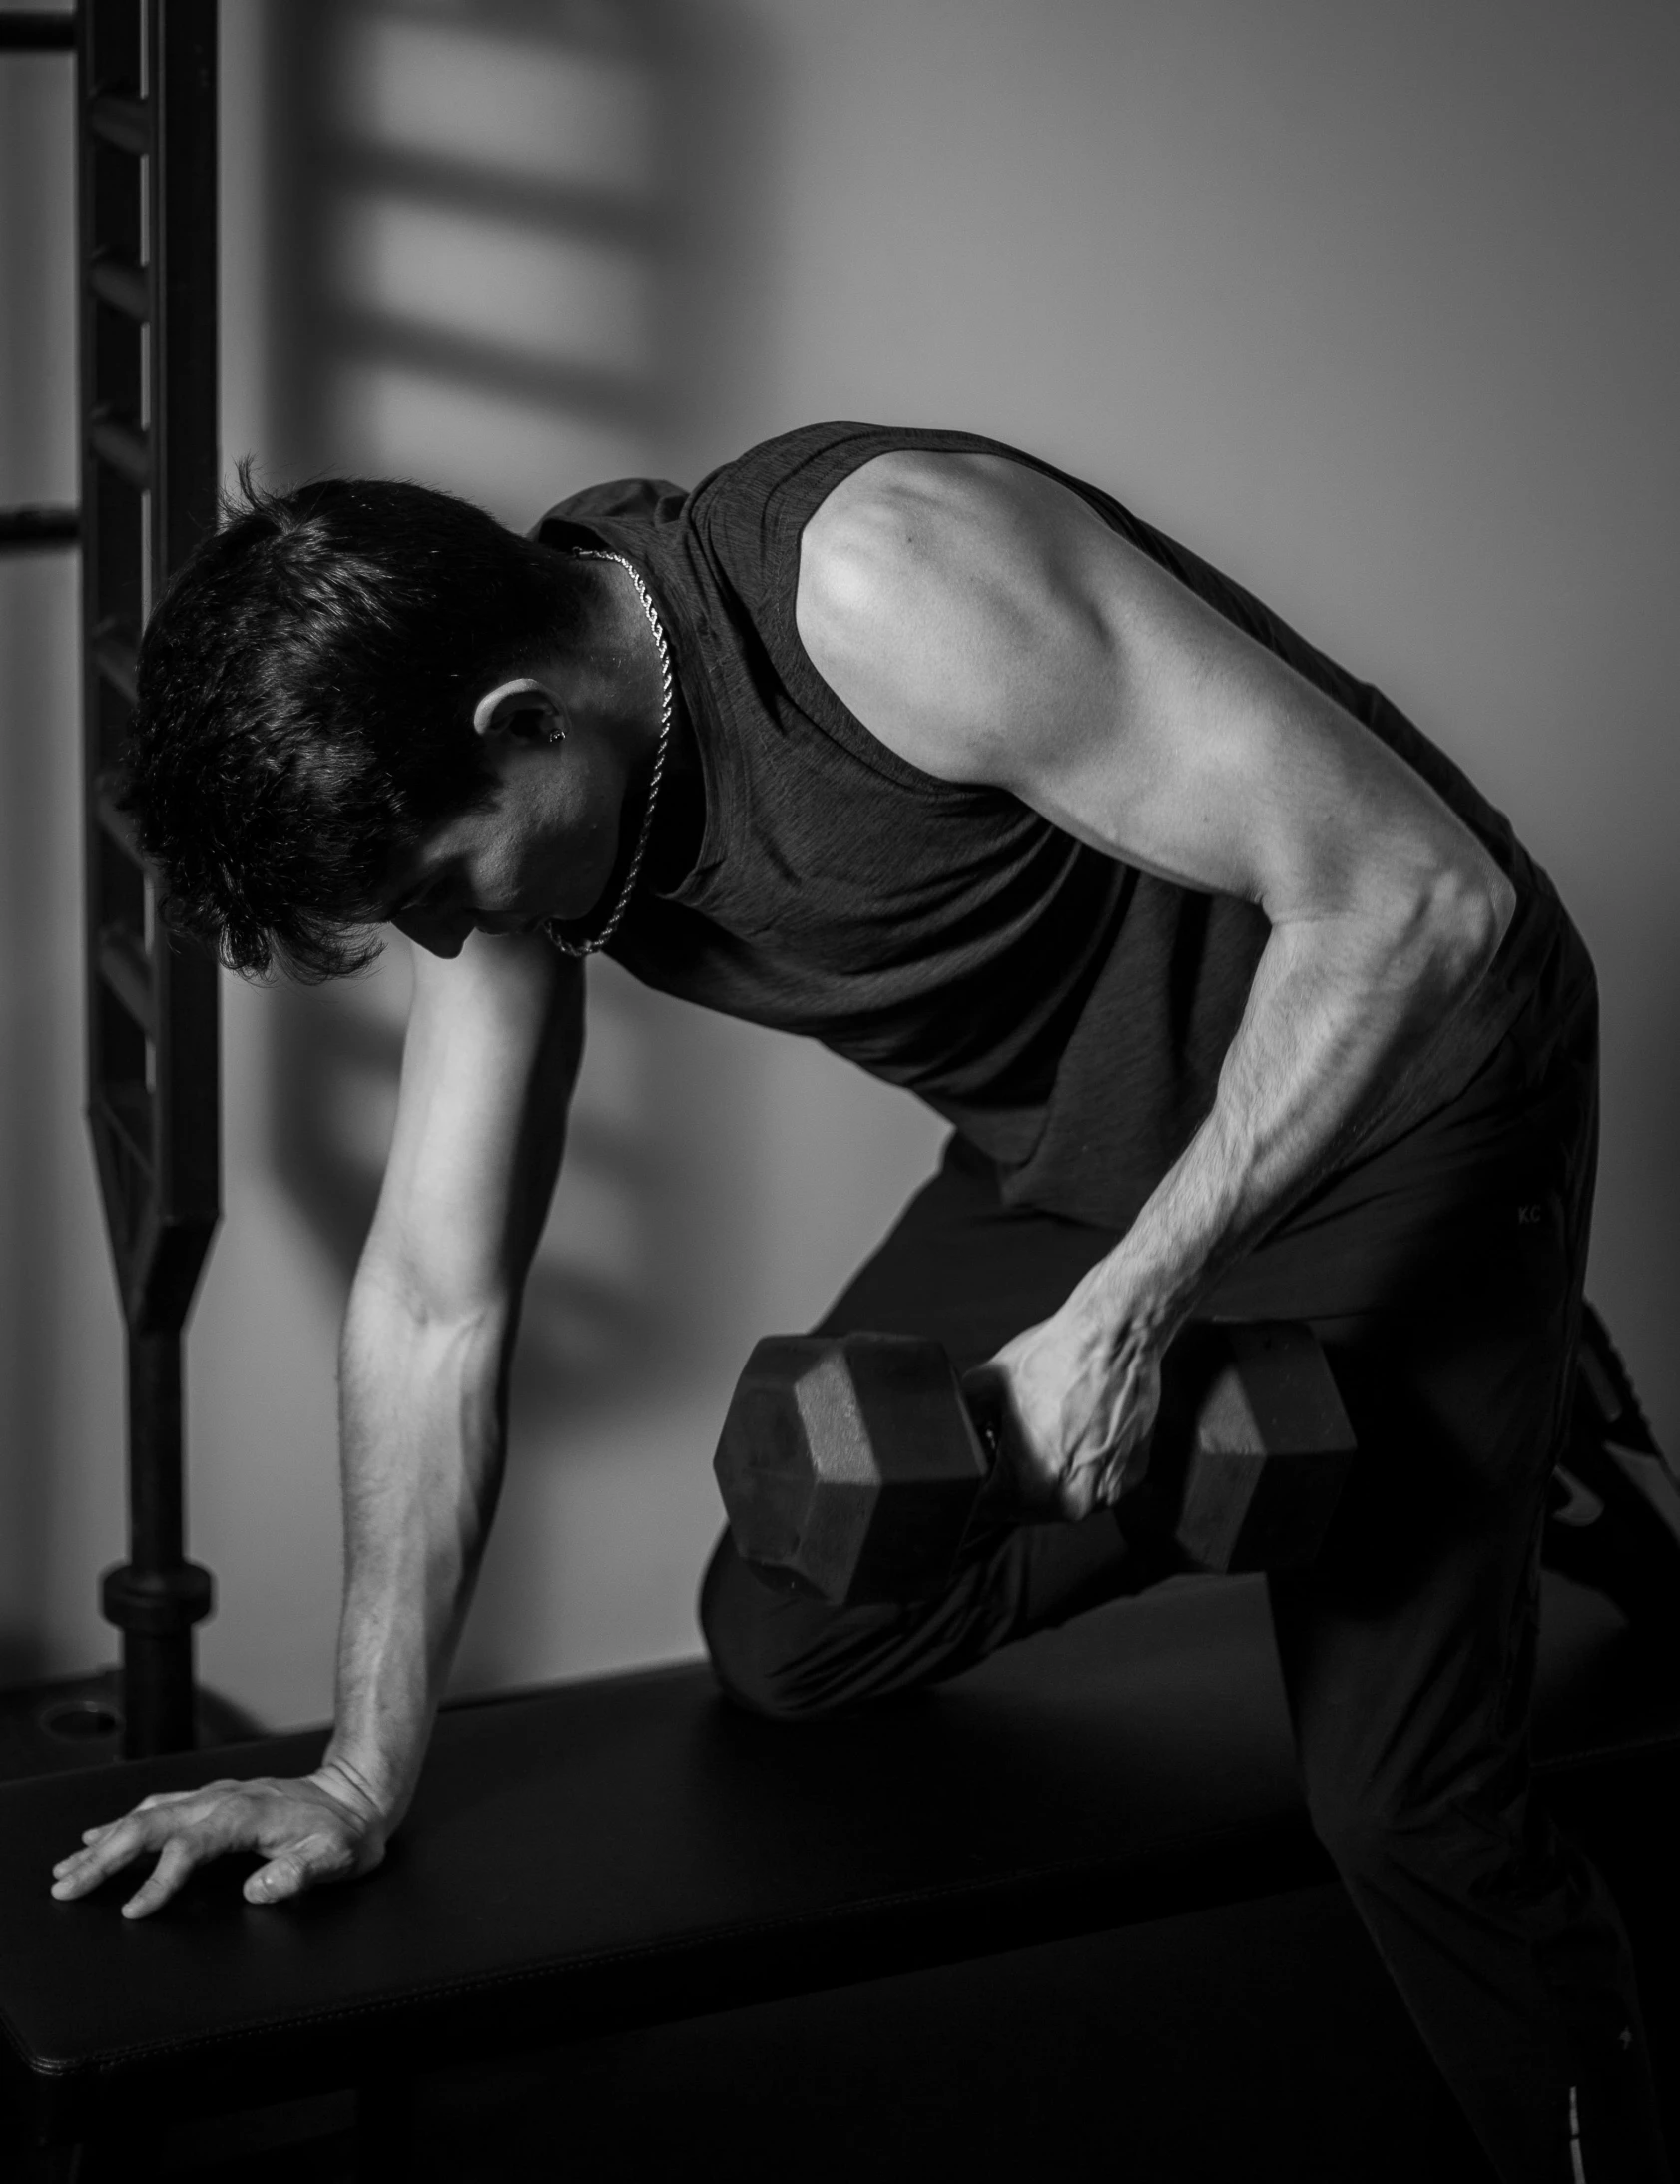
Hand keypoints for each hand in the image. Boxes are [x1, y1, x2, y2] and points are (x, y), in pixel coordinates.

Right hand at [49, 1762, 390, 1919]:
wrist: (358, 1794)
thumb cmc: (347, 1832)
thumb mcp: (336, 1857)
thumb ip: (298, 1873)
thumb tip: (258, 1890)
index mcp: (245, 1815)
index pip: (189, 1847)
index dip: (159, 1879)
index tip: (133, 1910)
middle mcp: (223, 1800)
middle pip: (151, 1825)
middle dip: (105, 1857)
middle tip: (66, 1886)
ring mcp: (215, 1797)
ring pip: (148, 1814)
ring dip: (105, 1840)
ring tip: (68, 1867)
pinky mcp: (213, 1800)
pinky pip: (159, 1807)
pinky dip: (124, 1822)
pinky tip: (103, 1833)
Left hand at [966, 1285, 1165, 1522]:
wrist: (1113, 1335)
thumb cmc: (1054, 1356)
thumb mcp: (984, 1386)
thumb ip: (961, 1421)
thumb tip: (948, 1437)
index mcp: (1033, 1487)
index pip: (984, 1506)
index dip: (974, 1481)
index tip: (979, 1457)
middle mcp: (1074, 1502)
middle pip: (1022, 1507)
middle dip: (1009, 1480)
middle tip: (1009, 1439)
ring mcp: (1107, 1493)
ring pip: (1059, 1496)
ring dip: (1045, 1474)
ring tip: (1046, 1430)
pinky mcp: (1130, 1477)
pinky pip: (1092, 1483)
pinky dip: (1080, 1465)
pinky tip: (1075, 1430)